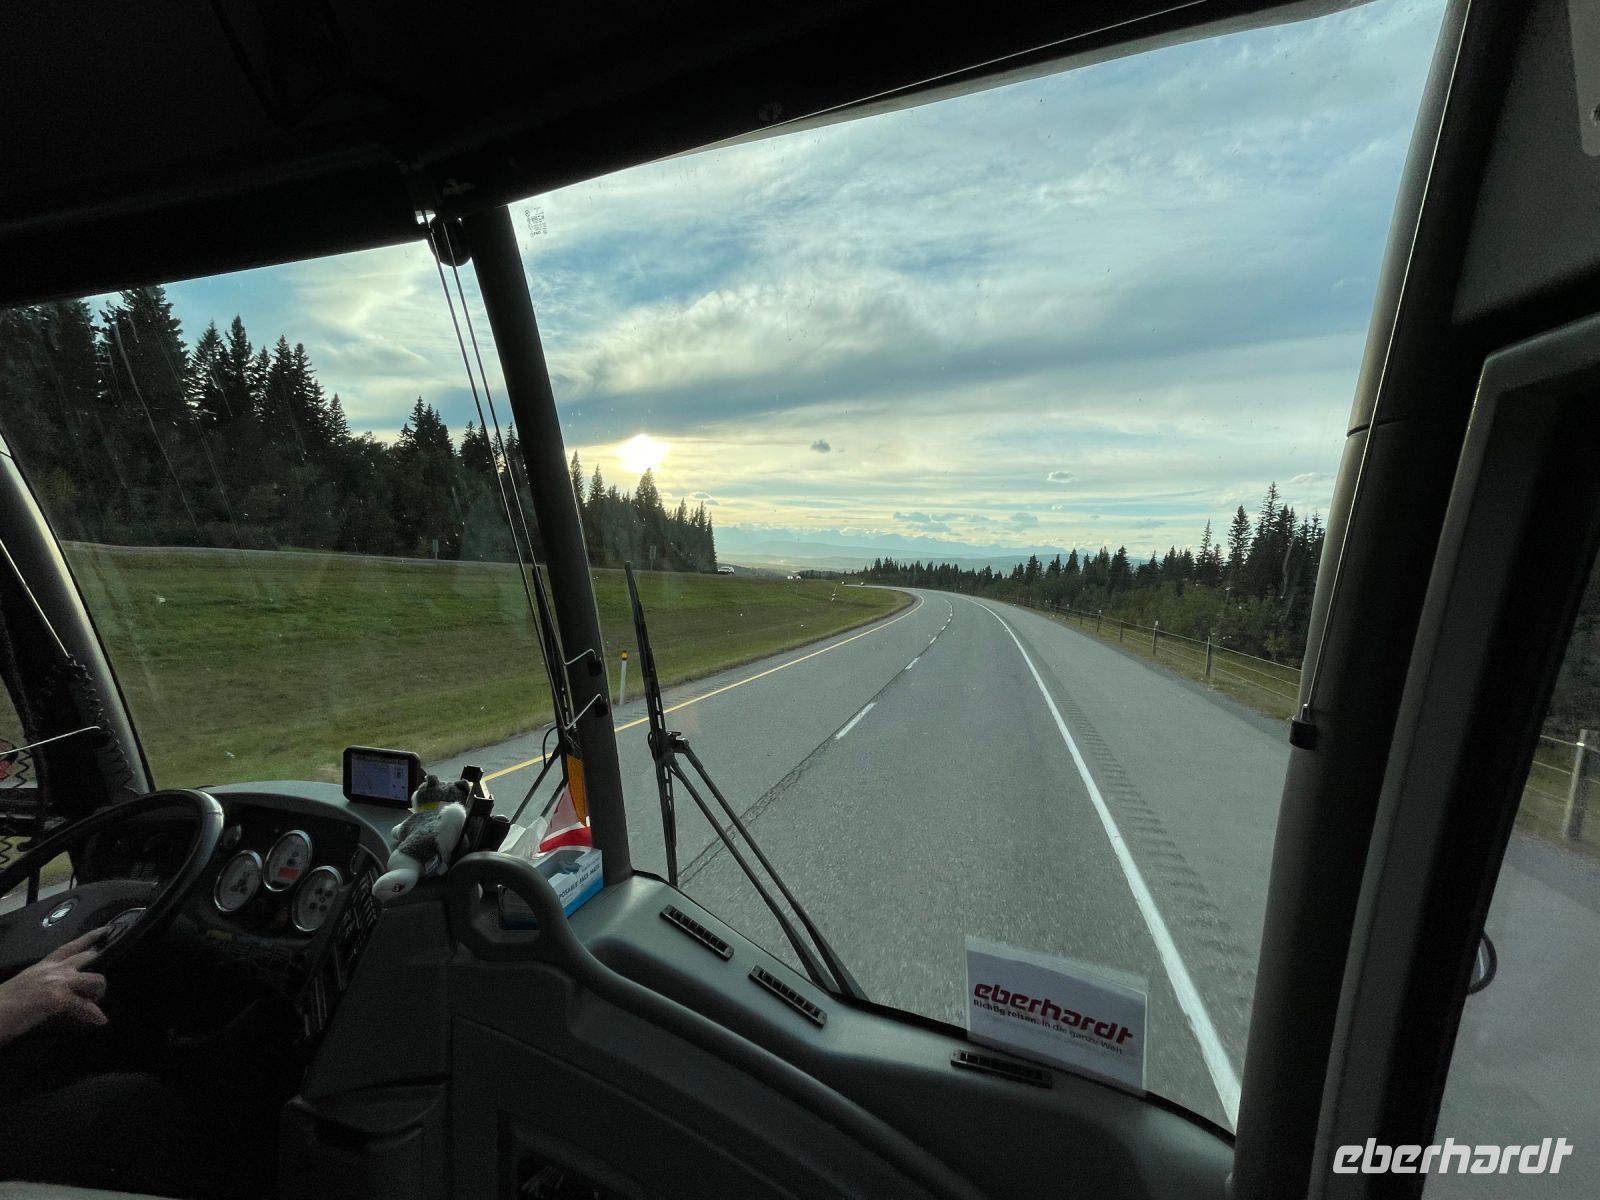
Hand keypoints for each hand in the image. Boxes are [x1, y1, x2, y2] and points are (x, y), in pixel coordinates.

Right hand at [0, 928, 108, 1045]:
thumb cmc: (1, 1006)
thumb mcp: (24, 987)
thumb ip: (42, 984)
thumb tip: (54, 992)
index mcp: (41, 967)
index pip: (69, 947)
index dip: (89, 937)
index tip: (105, 930)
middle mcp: (52, 970)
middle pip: (88, 959)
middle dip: (99, 970)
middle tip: (101, 986)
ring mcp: (57, 982)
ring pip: (95, 980)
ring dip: (98, 994)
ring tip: (93, 1007)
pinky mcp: (58, 999)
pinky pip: (86, 1006)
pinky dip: (94, 1015)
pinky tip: (99, 1021)